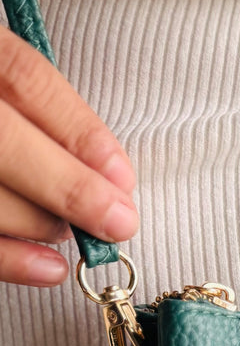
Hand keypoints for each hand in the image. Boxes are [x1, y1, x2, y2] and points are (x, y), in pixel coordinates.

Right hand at [0, 24, 137, 286]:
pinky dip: (4, 258)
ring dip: (38, 223)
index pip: (21, 77)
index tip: (122, 177)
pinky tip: (45, 268)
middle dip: (68, 189)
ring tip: (70, 231)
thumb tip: (105, 170)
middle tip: (117, 221)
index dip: (79, 131)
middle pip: (1, 142)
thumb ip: (29, 100)